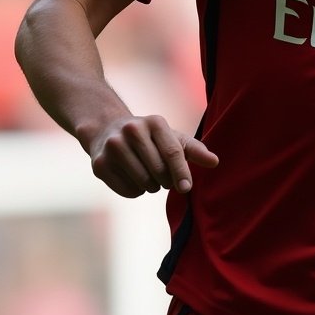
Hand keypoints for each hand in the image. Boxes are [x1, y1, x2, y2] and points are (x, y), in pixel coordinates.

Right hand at [87, 114, 218, 197]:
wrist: (107, 130)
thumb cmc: (149, 137)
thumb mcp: (171, 137)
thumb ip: (194, 150)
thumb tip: (215, 162)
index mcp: (154, 122)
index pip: (172, 151)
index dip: (181, 172)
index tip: (186, 188)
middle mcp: (132, 130)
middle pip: (159, 170)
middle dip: (166, 181)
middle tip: (164, 177)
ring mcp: (113, 147)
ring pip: (143, 183)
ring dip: (152, 187)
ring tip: (149, 177)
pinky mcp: (99, 164)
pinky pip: (127, 191)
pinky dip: (136, 192)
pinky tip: (133, 179)